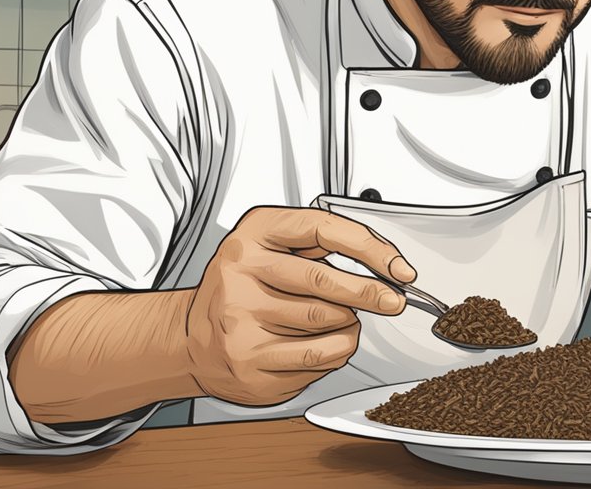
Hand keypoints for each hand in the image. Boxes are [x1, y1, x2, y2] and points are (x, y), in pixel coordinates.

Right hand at [184, 206, 415, 406]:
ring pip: (326, 322)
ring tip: (343, 320)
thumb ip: (322, 246)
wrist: (191, 337)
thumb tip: (387, 268)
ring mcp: (242, 320)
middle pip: (325, 282)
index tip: (398, 268)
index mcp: (253, 234)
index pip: (323, 229)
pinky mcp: (251, 362)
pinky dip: (337, 351)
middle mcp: (241, 273)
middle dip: (370, 293)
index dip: (371, 248)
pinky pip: (317, 358)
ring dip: (349, 324)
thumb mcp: (272, 247)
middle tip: (392, 300)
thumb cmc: (242, 288)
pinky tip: (330, 343)